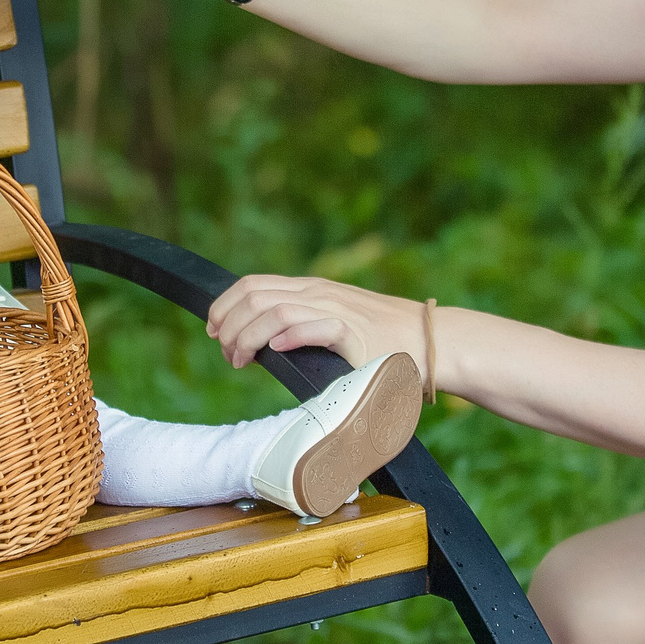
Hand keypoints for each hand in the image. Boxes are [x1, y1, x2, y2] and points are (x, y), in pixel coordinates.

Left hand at [205, 274, 425, 371]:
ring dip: (248, 335)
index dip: (224, 305)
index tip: (213, 331)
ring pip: (275, 311)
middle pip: (255, 296)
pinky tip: (277, 350)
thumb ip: (303, 325)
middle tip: (227, 355)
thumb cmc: (383, 342)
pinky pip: (317, 327)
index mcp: (311, 290)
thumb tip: (264, 342)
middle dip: (229, 325)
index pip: (253, 284)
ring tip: (241, 359)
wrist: (431, 343)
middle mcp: (319, 293)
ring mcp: (337, 310)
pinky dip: (291, 336)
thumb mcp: (334, 325)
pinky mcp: (355, 333)